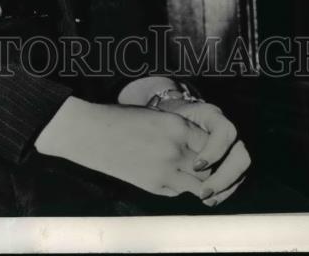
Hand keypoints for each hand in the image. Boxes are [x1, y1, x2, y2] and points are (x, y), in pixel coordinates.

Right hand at [34, 96, 214, 198]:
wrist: (93, 134)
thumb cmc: (123, 119)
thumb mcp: (157, 116)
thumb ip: (182, 131)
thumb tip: (205, 148)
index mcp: (177, 125)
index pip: (214, 144)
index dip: (216, 149)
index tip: (213, 149)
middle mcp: (175, 149)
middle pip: (211, 167)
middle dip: (214, 169)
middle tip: (213, 168)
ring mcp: (166, 170)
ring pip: (201, 185)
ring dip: (203, 183)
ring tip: (200, 178)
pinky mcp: (155, 186)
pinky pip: (180, 191)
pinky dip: (183, 188)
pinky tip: (175, 179)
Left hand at [153, 97, 250, 206]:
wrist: (174, 115)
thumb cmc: (169, 118)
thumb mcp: (169, 119)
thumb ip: (176, 132)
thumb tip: (175, 156)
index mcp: (213, 116)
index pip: (225, 132)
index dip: (214, 151)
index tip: (196, 166)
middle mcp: (228, 131)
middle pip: (241, 156)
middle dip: (223, 177)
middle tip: (204, 191)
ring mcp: (234, 147)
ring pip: (241, 171)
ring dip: (225, 188)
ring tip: (205, 198)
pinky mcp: (232, 162)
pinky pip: (236, 179)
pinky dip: (224, 191)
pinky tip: (209, 199)